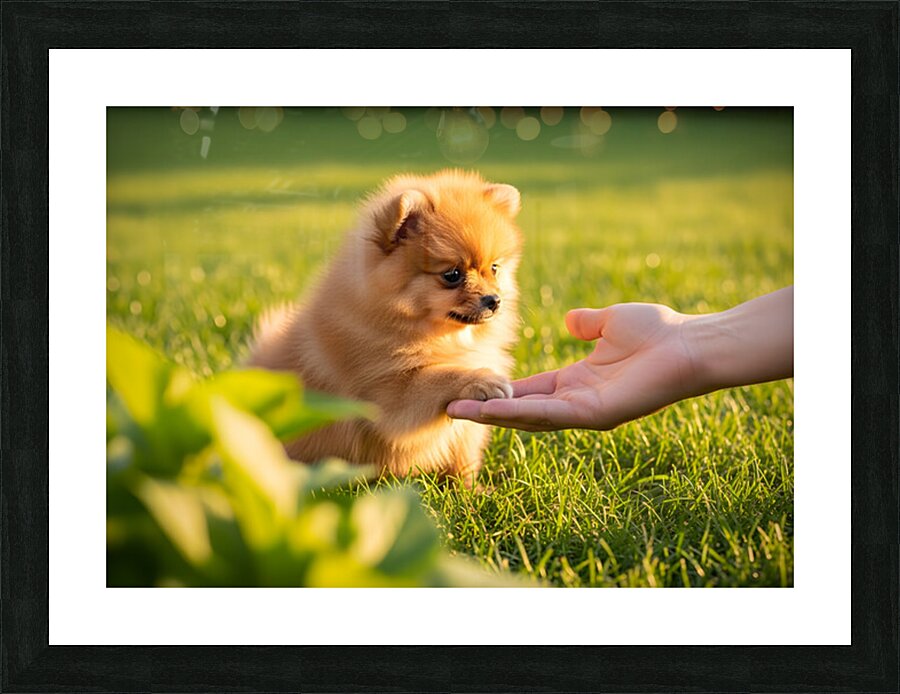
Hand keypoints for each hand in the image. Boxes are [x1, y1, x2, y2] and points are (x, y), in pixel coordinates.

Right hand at [447, 303, 699, 430]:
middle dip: (487, 408)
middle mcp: (578, 401)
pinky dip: (519, 413)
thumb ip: (587, 323)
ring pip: (530, 416)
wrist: (690, 343)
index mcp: (579, 382)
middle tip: (451, 407)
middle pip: (523, 408)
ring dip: (494, 414)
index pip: (531, 390)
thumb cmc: (658, 332)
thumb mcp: (611, 321)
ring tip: (459, 410)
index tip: (470, 387)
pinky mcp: (597, 415)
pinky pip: (550, 415)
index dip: (501, 390)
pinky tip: (492, 409)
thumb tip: (569, 320)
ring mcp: (586, 412)